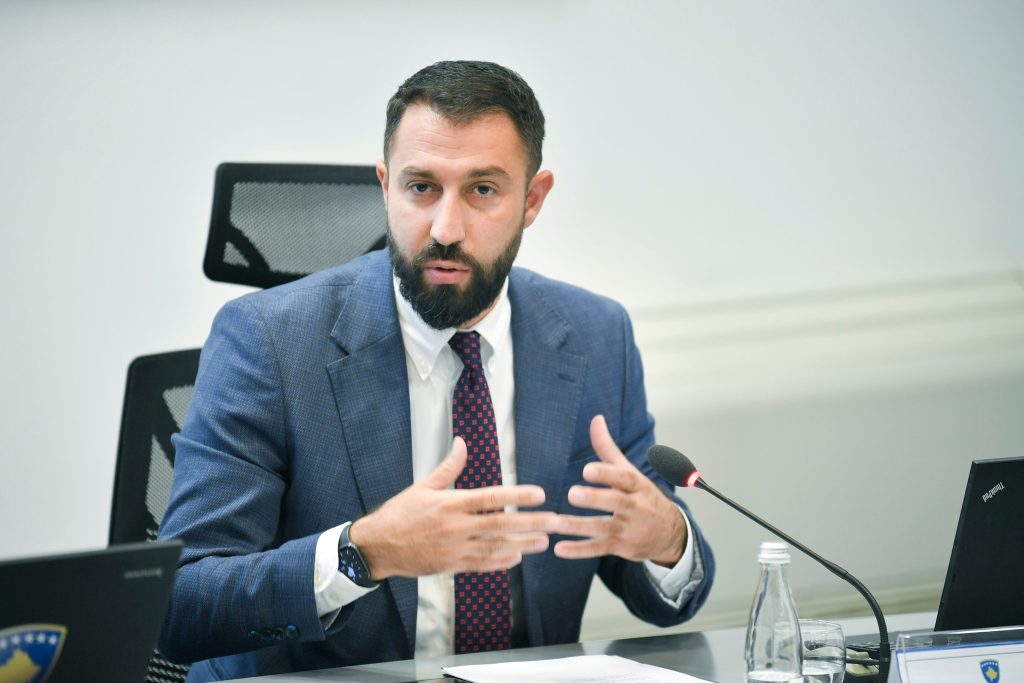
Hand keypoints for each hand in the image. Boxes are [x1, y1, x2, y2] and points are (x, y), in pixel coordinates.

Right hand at [349, 437, 555, 579]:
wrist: (377, 546)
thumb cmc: (400, 513)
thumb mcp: (423, 486)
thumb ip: (448, 466)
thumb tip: (463, 442)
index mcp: (450, 504)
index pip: (491, 498)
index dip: (517, 496)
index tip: (540, 494)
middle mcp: (456, 527)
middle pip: (500, 525)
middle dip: (530, 523)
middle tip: (555, 521)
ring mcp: (454, 549)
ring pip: (496, 547)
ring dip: (523, 545)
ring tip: (545, 541)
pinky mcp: (451, 566)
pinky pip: (481, 564)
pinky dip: (501, 562)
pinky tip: (517, 557)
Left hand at [550, 415, 685, 566]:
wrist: (670, 534)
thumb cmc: (643, 497)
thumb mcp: (629, 472)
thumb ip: (608, 448)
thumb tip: (595, 418)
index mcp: (637, 486)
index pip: (624, 478)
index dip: (607, 474)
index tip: (587, 469)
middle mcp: (635, 508)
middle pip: (616, 503)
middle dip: (594, 499)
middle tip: (572, 493)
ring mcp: (628, 529)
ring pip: (603, 528)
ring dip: (578, 527)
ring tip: (555, 523)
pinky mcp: (620, 547)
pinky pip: (599, 550)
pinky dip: (579, 551)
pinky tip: (559, 549)